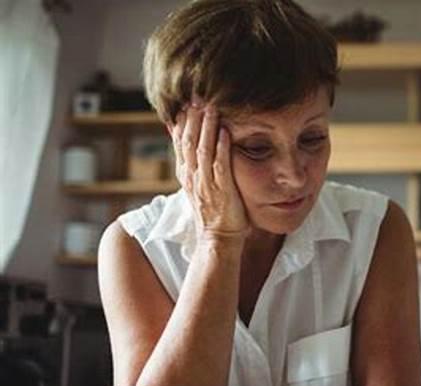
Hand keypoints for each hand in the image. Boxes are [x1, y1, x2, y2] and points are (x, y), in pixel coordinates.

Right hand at [170, 100, 249, 240]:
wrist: (218, 239)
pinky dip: (222, 149)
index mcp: (186, 174)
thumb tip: (188, 146)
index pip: (179, 142)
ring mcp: (206, 185)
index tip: (184, 102)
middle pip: (188, 142)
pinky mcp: (222, 192)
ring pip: (202, 151)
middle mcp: (192, 177)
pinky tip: (225, 133)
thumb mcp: (198, 184)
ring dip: (206, 128)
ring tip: (210, 108)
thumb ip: (193, 164)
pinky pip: (220, 167)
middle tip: (196, 97)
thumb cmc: (214, 211)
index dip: (182, 122)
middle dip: (192, 119)